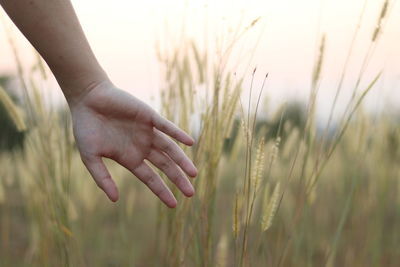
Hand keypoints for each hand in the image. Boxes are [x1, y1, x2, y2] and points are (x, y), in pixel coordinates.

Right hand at [68, 80, 196, 207]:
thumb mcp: (90, 157)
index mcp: (130, 158)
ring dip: (182, 160)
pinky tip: (190, 142)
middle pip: (165, 166)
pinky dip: (178, 134)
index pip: (151, 178)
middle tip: (191, 194)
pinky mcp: (149, 116)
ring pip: (170, 149)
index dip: (162, 191)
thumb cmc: (86, 128)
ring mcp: (147, 132)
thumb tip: (114, 200)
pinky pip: (166, 127)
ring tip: (193, 173)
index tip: (174, 204)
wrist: (87, 99)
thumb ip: (102, 178)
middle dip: (178, 179)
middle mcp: (142, 147)